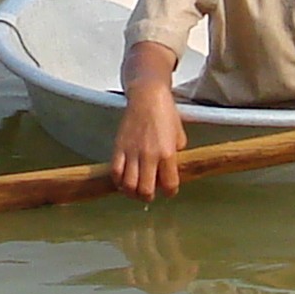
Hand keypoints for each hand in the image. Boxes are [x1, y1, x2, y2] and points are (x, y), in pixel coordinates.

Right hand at [110, 83, 186, 201]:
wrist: (147, 96)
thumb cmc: (165, 113)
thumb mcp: (179, 135)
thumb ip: (176, 154)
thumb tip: (171, 169)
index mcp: (167, 153)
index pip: (169, 185)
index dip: (170, 192)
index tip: (168, 190)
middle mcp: (149, 155)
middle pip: (146, 190)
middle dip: (148, 197)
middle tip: (149, 193)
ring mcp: (132, 152)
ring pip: (128, 185)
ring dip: (132, 192)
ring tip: (135, 190)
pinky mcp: (119, 147)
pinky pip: (115, 172)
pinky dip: (118, 181)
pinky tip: (123, 180)